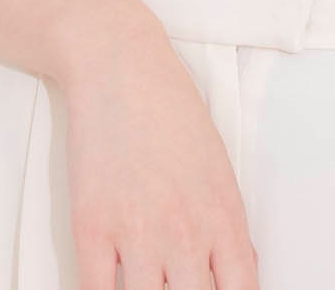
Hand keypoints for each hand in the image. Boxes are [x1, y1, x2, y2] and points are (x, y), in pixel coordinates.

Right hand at [56, 17, 259, 289]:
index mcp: (224, 216)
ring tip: (145, 286)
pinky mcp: (92, 227)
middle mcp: (185, 233)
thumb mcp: (218, 165)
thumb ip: (229, 224)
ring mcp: (137, 233)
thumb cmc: (170, 108)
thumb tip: (242, 270)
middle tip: (176, 286)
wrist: (120, 66)